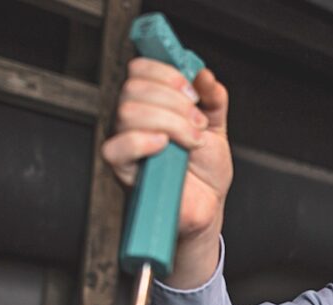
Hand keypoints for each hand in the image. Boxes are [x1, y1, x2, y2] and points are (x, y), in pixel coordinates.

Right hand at [101, 57, 231, 286]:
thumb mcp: (216, 126)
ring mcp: (126, 145)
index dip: (166, 73)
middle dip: (174, 101)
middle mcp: (134, 121)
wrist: (208, 205)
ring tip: (193, 140)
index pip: (140, 70)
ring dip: (170, 122)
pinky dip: (142, 141)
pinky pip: (116, 148)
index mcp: (152, 104)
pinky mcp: (124, 171)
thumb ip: (213, 99)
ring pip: (128, 113)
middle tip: (198, 123)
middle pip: (134, 89)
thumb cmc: (205, 170)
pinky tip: (165, 146)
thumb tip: (203, 75)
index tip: (192, 91)